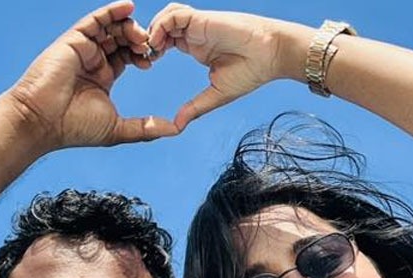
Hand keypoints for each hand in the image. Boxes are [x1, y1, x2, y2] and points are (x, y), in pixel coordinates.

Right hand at [6, 0, 178, 148]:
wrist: (42, 121)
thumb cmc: (74, 127)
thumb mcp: (117, 129)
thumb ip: (146, 128)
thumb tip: (175, 130)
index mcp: (102, 78)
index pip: (126, 57)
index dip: (142, 54)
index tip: (152, 60)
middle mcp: (92, 61)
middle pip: (121, 40)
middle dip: (139, 40)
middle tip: (151, 46)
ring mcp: (82, 49)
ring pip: (110, 28)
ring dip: (129, 27)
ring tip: (142, 36)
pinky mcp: (73, 40)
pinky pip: (95, 20)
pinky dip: (111, 11)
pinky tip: (128, 7)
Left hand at [147, 4, 286, 129]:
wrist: (271, 55)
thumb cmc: (250, 73)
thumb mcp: (216, 94)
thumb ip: (195, 107)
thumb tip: (177, 126)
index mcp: (195, 47)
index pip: (165, 41)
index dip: (152, 50)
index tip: (147, 65)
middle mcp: (194, 34)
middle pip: (161, 27)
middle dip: (146, 39)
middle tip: (141, 57)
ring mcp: (198, 25)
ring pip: (165, 17)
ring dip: (152, 30)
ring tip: (149, 50)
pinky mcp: (203, 18)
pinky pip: (174, 14)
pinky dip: (162, 25)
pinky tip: (159, 43)